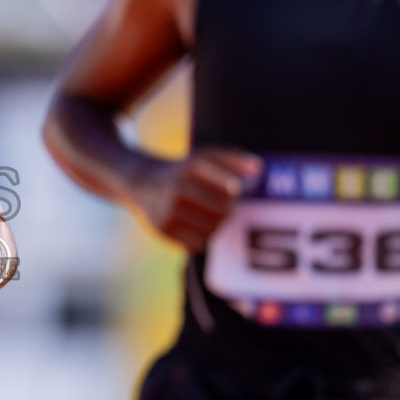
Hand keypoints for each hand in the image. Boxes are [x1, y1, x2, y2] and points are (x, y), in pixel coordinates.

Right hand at [136, 149, 261, 251]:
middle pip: (223, 210)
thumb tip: (258, 168)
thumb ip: (233, 159)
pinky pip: (197, 243)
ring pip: (212, 229)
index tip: (233, 189)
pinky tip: (195, 225)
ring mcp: (168, 210)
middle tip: (223, 205)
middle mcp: (178, 188)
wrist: (141, 182)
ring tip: (209, 214)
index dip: (234, 191)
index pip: (229, 187)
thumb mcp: (203, 157)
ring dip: (216, 224)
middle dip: (228, 209)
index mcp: (191, 167)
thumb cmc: (182, 171)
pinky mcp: (162, 229)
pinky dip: (201, 237)